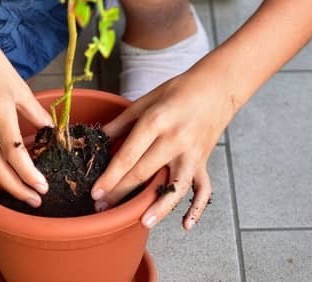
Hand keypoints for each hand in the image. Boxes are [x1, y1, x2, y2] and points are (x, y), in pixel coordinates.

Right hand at [0, 17, 53, 206]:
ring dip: (3, 182)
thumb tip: (51, 133)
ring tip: (23, 192)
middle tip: (35, 200)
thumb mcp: (19, 85)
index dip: (29, 175)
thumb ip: (35, 112)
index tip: (43, 186)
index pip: (15, 153)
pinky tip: (6, 174)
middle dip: (16, 188)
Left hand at [91, 68, 233, 229]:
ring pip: (176, 186)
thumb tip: (98, 139)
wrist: (216, 87)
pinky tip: (186, 225)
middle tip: (102, 207)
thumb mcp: (146, 100)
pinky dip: (197, 208)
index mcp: (157, 121)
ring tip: (142, 222)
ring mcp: (192, 153)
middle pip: (144, 172)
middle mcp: (175, 140)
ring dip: (159, 206)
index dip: (110, 176)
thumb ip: (122, 122)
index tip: (96, 191)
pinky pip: (203, 189)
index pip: (128, 155)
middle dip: (121, 192)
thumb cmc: (179, 90)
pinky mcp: (203, 161)